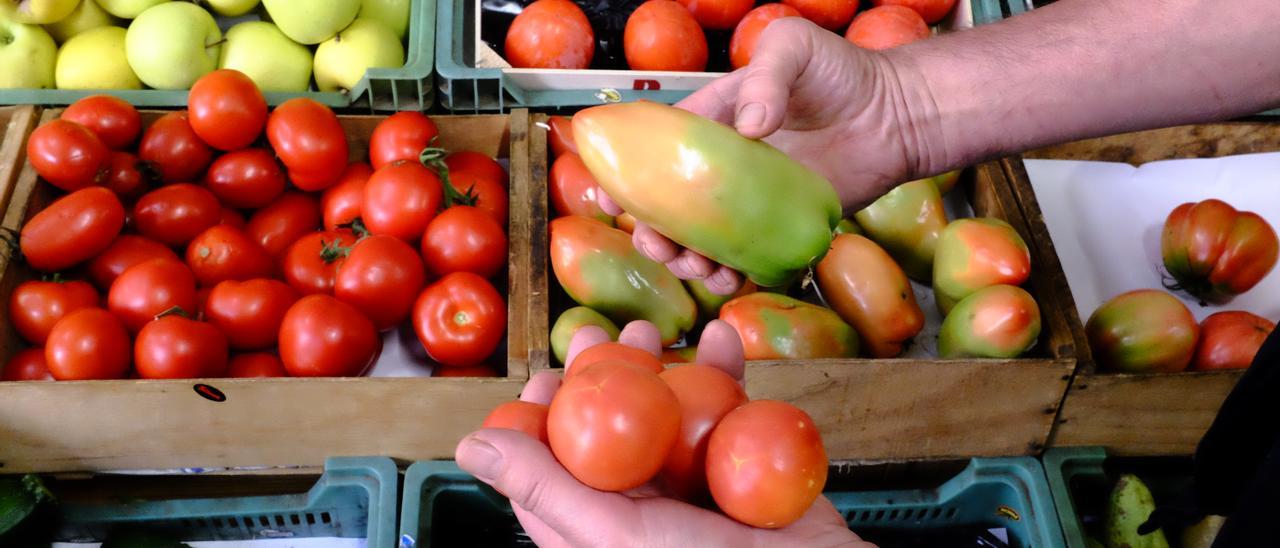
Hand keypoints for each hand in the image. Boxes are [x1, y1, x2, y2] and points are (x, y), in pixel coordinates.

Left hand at [456, 320, 873, 547]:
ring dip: (660, 364)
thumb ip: (547, 490)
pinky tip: (723, 338)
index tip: (547, 376)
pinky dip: (727, 372)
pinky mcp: (743, 469)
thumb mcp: (620, 535)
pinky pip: (728, 411)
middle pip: (606, 432)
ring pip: (664, 413)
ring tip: (655, 331)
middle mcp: (639, 511)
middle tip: (604, 337)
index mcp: (598, 535)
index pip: (548, 473)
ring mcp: (692, 487)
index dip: (539, 420)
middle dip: (604, 375)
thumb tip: (470, 449)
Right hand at [599, 17, 932, 294]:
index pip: (654, 152)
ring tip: (695, 268)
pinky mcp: (778, 230)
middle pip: (668, 207)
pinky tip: (729, 281)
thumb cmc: (841, 72)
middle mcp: (722, 168)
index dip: (625, 177)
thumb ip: (767, 76)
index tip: (608, 200)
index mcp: (710, 124)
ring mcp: (748, 203)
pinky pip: (744, 262)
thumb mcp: (794, 48)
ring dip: (686, 262)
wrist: (896, 114)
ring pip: (700, 241)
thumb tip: (752, 127)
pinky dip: (730, 277)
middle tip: (659, 246)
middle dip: (651, 232)